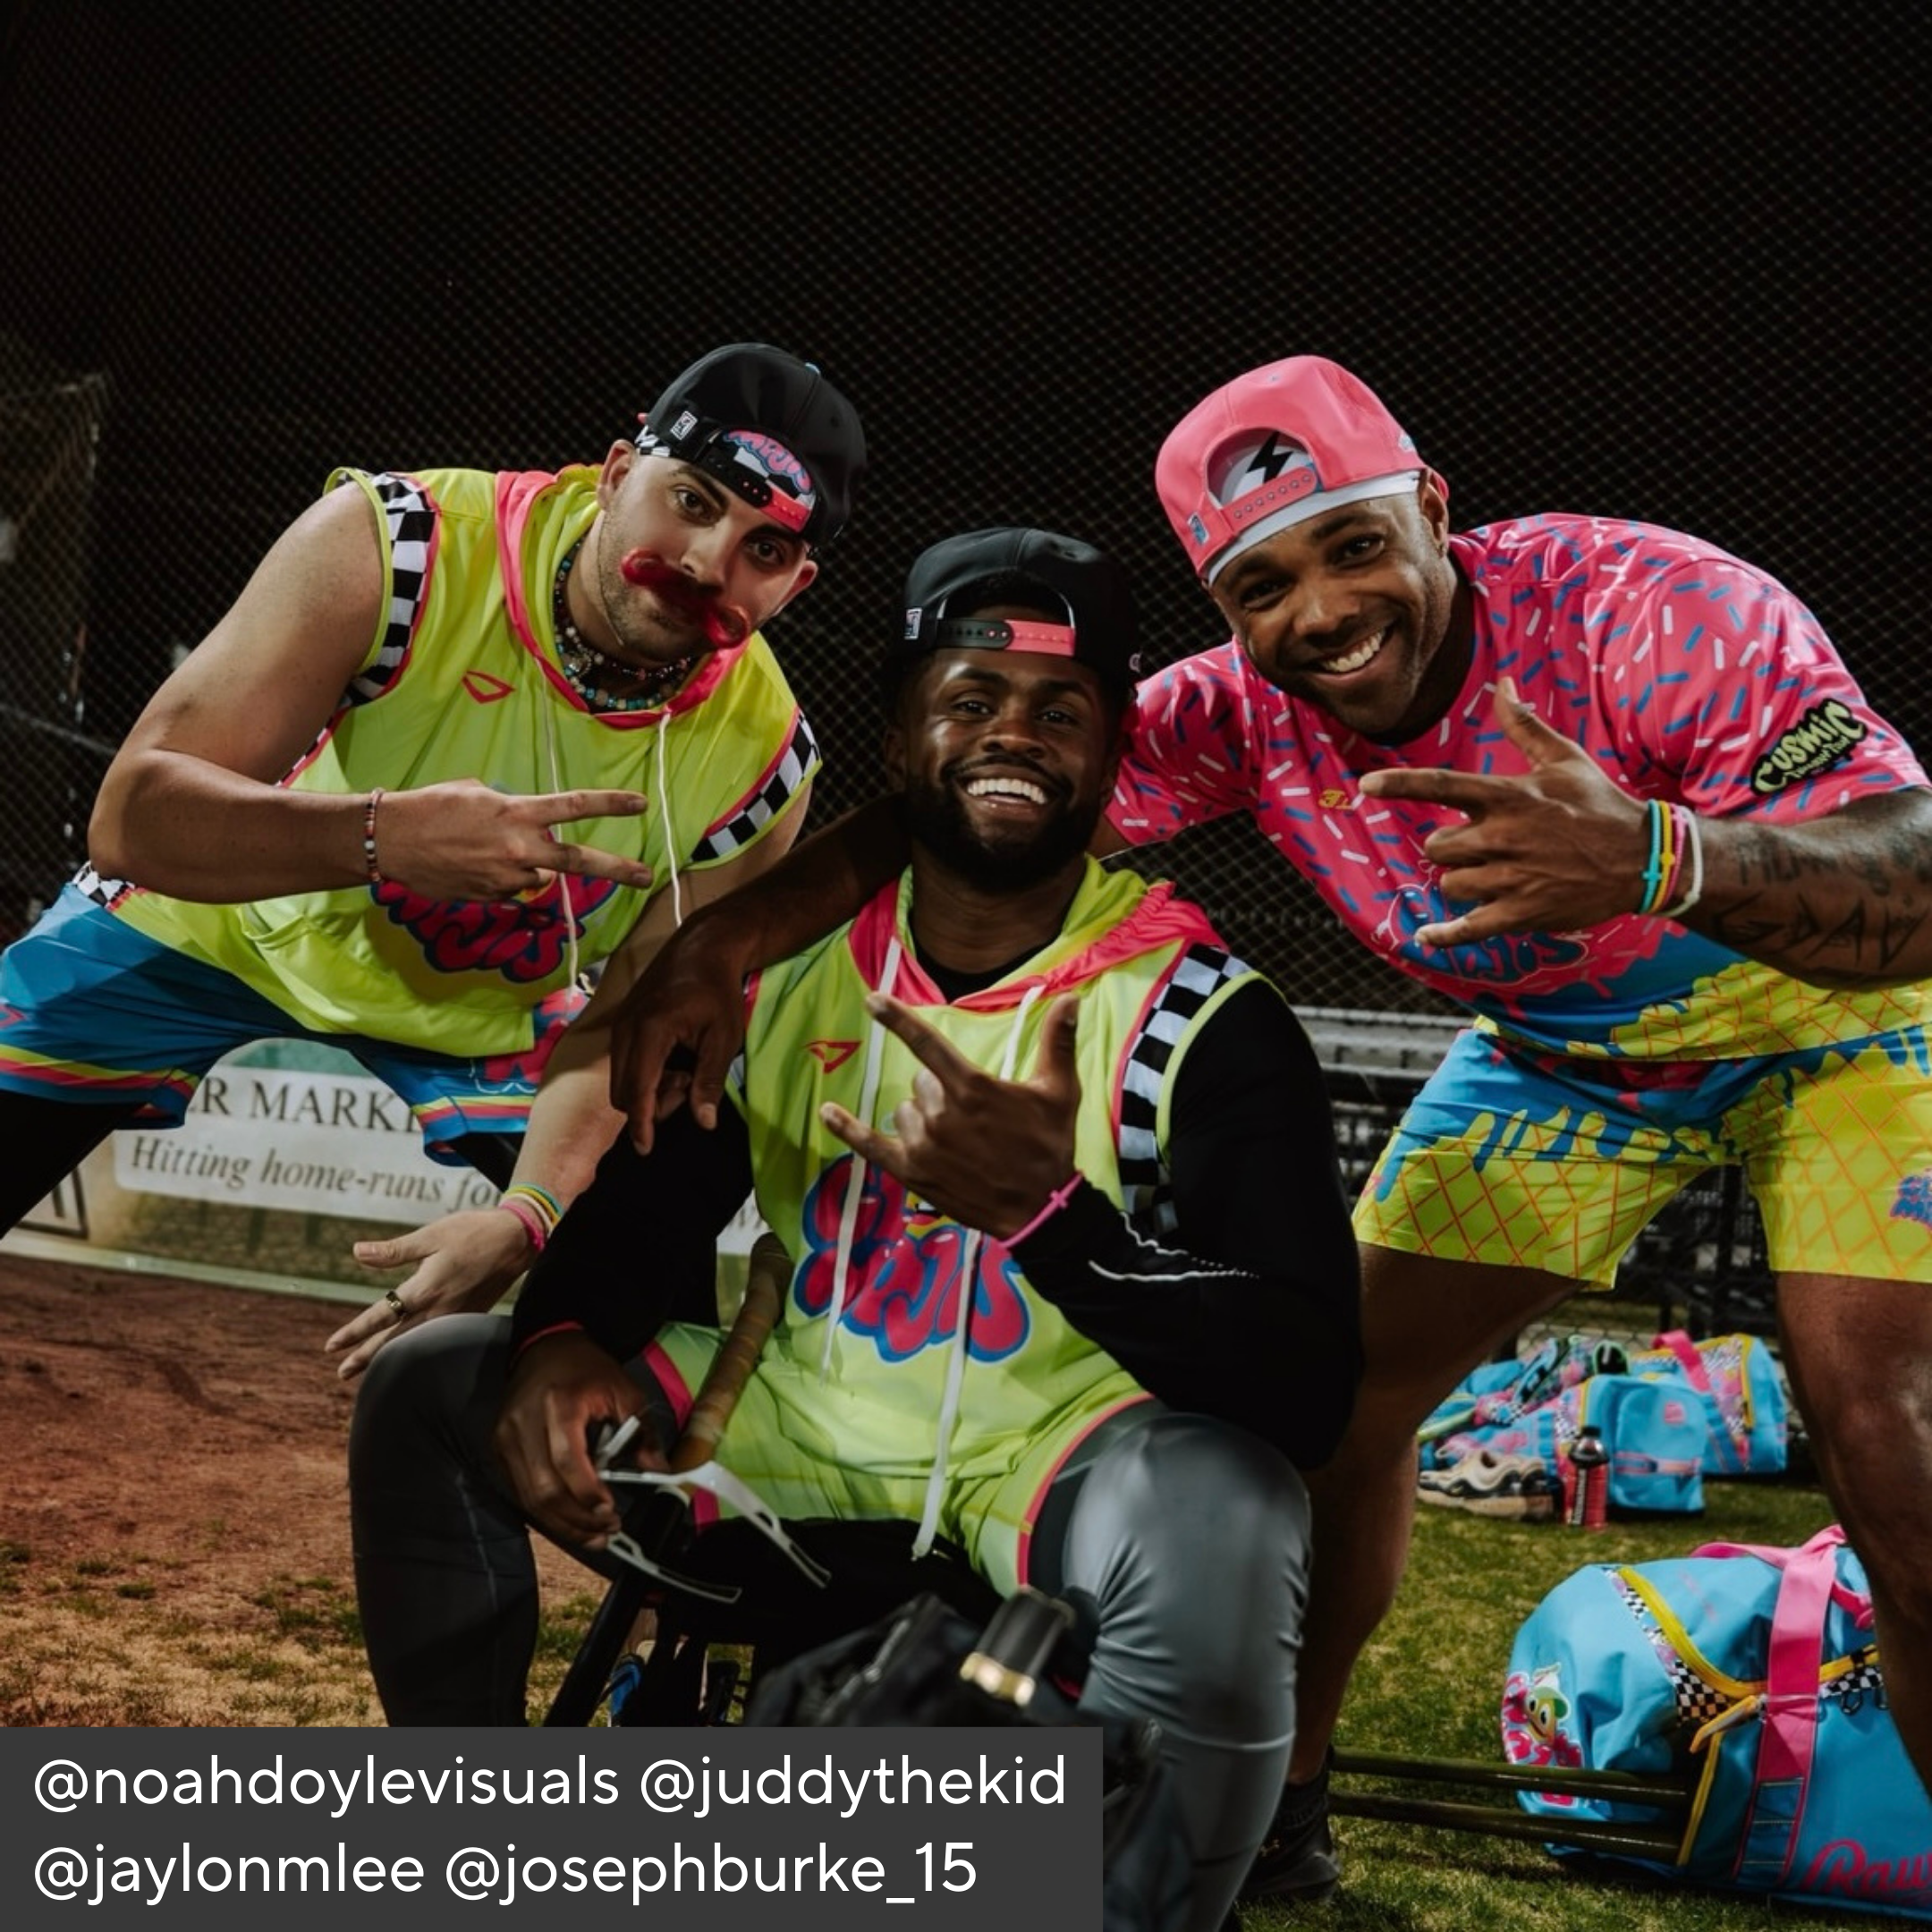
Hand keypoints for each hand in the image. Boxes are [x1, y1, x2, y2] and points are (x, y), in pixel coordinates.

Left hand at [327, 1207, 535, 1378]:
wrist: (517, 1240)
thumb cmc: (472, 1231)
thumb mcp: (431, 1235)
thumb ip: (394, 1250)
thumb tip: (356, 1252)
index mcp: (425, 1288)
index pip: (381, 1315)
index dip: (354, 1332)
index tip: (332, 1345)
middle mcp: (438, 1308)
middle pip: (395, 1340)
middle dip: (366, 1357)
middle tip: (341, 1373)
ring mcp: (454, 1316)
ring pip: (414, 1343)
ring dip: (389, 1355)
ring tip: (367, 1369)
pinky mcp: (467, 1316)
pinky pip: (434, 1338)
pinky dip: (415, 1347)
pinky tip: (408, 1349)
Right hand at [373, 781, 651, 901]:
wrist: (390, 840)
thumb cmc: (432, 807)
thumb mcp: (478, 793)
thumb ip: (512, 809)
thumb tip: (528, 823)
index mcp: (517, 813)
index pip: (574, 806)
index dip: (610, 804)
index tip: (641, 804)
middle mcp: (519, 849)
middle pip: (578, 861)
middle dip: (617, 869)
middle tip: (646, 876)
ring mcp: (506, 878)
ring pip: (539, 876)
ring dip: (528, 865)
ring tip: (487, 851)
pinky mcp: (492, 897)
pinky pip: (512, 888)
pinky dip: (503, 878)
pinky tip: (473, 865)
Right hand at [493, 1331, 662, 1546]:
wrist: (547, 1346)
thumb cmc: (588, 1369)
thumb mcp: (624, 1391)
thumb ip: (641, 1432)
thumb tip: (659, 1471)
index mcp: (558, 1404)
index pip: (567, 1461)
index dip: (587, 1494)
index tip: (610, 1513)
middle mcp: (523, 1423)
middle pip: (544, 1489)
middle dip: (577, 1519)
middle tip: (606, 1532)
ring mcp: (505, 1438)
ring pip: (529, 1498)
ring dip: (562, 1524)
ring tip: (592, 1536)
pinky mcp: (497, 1449)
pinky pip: (520, 1491)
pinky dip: (545, 1512)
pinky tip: (569, 1521)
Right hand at [608, 917, 751, 1151]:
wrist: (702, 949)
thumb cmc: (719, 992)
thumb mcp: (724, 1038)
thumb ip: (711, 1081)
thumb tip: (704, 1123)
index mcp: (651, 1030)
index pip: (638, 1089)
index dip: (641, 1123)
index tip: (646, 1149)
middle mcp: (625, 1029)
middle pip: (624, 1091)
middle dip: (652, 1104)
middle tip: (690, 1085)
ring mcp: (619, 1025)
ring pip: (622, 1080)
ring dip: (650, 1089)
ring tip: (686, 1071)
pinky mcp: (621, 1024)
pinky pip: (624, 1064)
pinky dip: (645, 1075)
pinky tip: (674, 1061)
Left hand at [819, 992, 1080, 1238]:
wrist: (1040, 1209)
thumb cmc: (1050, 1147)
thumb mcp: (1059, 1092)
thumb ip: (1058, 1042)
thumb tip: (1072, 998)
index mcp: (972, 1087)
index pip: (927, 1043)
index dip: (897, 1019)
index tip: (872, 1000)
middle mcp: (941, 1112)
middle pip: (921, 1081)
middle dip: (942, 1092)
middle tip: (975, 1119)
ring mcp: (922, 1144)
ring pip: (906, 1111)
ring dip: (924, 1118)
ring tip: (958, 1141)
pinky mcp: (911, 1171)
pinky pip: (869, 1144)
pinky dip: (846, 1128)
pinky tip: (826, 1113)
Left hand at [1358, 679, 1649, 946]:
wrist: (1643, 858)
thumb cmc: (1599, 804)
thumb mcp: (1565, 759)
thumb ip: (1524, 725)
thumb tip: (1502, 683)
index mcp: (1510, 796)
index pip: (1442, 785)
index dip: (1400, 785)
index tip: (1366, 785)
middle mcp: (1504, 836)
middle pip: (1437, 846)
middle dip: (1448, 847)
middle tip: (1479, 845)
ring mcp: (1512, 878)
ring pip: (1451, 883)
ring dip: (1462, 880)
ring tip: (1495, 873)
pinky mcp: (1522, 912)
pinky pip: (1469, 928)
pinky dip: (1444, 935)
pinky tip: (1426, 937)